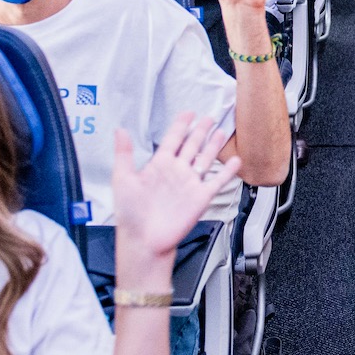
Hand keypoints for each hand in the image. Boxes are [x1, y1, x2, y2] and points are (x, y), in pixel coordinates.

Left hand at [113, 113, 241, 258]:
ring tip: (222, 132)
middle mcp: (176, 172)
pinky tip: (235, 161)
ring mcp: (189, 184)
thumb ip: (124, 154)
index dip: (181, 125)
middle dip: (201, 130)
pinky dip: (227, 171)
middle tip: (209, 117)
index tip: (188, 113)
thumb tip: (120, 131)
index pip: (173, 139)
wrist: (145, 241)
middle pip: (192, 145)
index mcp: (158, 165)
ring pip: (206, 159)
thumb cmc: (131, 215)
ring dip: (214, 145)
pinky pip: (217, 181)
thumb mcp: (122, 179)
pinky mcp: (201, 197)